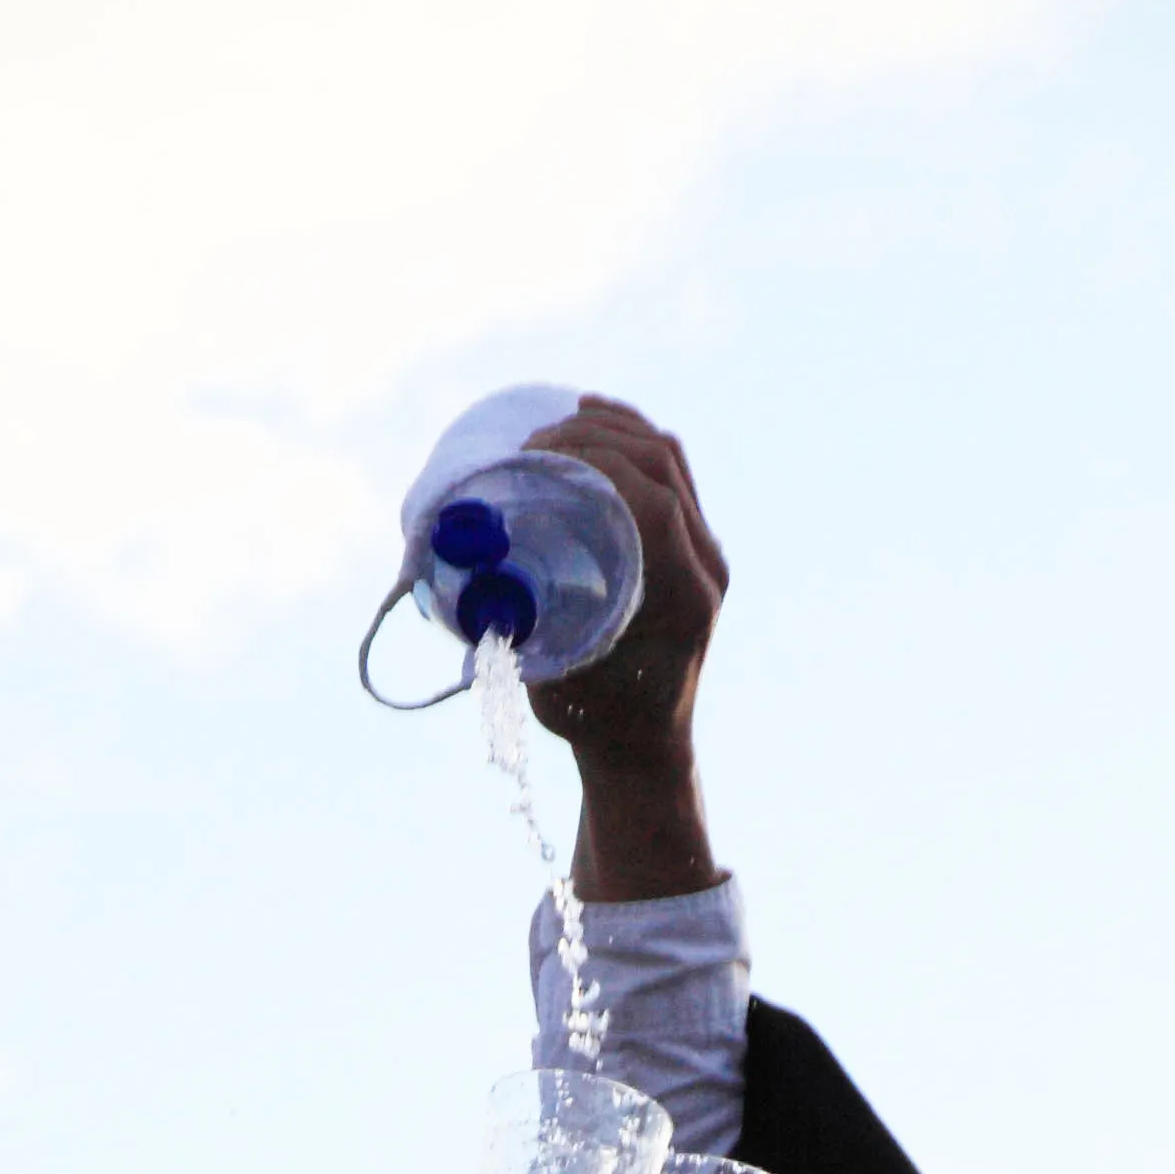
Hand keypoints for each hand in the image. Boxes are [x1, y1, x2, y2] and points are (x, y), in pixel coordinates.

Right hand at [519, 398, 727, 900]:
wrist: (641, 751)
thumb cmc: (592, 720)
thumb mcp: (553, 674)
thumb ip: (523, 621)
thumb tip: (469, 558)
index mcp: (684, 596)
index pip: (655, 500)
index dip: (598, 461)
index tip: (538, 457)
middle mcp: (704, 567)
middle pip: (663, 465)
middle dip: (597, 437)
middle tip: (537, 443)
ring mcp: (704, 553)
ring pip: (670, 460)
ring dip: (617, 429)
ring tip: (562, 422)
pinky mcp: (692, 547)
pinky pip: (670, 475)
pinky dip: (630, 443)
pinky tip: (592, 427)